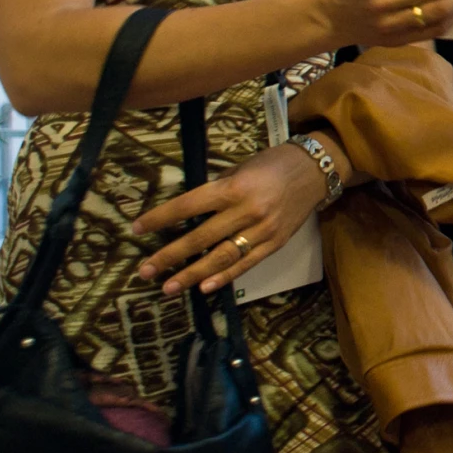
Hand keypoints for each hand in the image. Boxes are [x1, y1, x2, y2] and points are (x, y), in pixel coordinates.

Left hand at [133, 142, 325, 295]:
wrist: (316, 170)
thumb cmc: (272, 164)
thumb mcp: (240, 169)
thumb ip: (217, 191)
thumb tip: (189, 213)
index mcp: (233, 188)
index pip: (188, 206)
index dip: (160, 219)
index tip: (137, 229)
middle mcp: (246, 211)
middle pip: (200, 238)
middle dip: (169, 256)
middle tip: (145, 270)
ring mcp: (262, 230)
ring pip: (221, 257)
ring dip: (191, 275)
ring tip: (168, 287)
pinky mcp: (275, 244)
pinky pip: (246, 264)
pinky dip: (224, 277)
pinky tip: (204, 288)